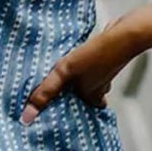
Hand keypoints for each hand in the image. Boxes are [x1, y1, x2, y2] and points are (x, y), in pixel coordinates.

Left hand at [20, 14, 142, 125]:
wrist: (124, 34)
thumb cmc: (97, 56)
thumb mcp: (65, 73)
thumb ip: (46, 92)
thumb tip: (27, 116)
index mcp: (92, 97)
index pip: (80, 112)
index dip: (69, 111)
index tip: (56, 110)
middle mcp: (100, 86)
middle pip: (83, 94)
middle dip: (70, 91)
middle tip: (55, 89)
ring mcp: (104, 71)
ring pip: (86, 77)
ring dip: (75, 74)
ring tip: (59, 70)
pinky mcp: (104, 55)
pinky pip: (89, 62)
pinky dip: (81, 60)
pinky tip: (73, 53)